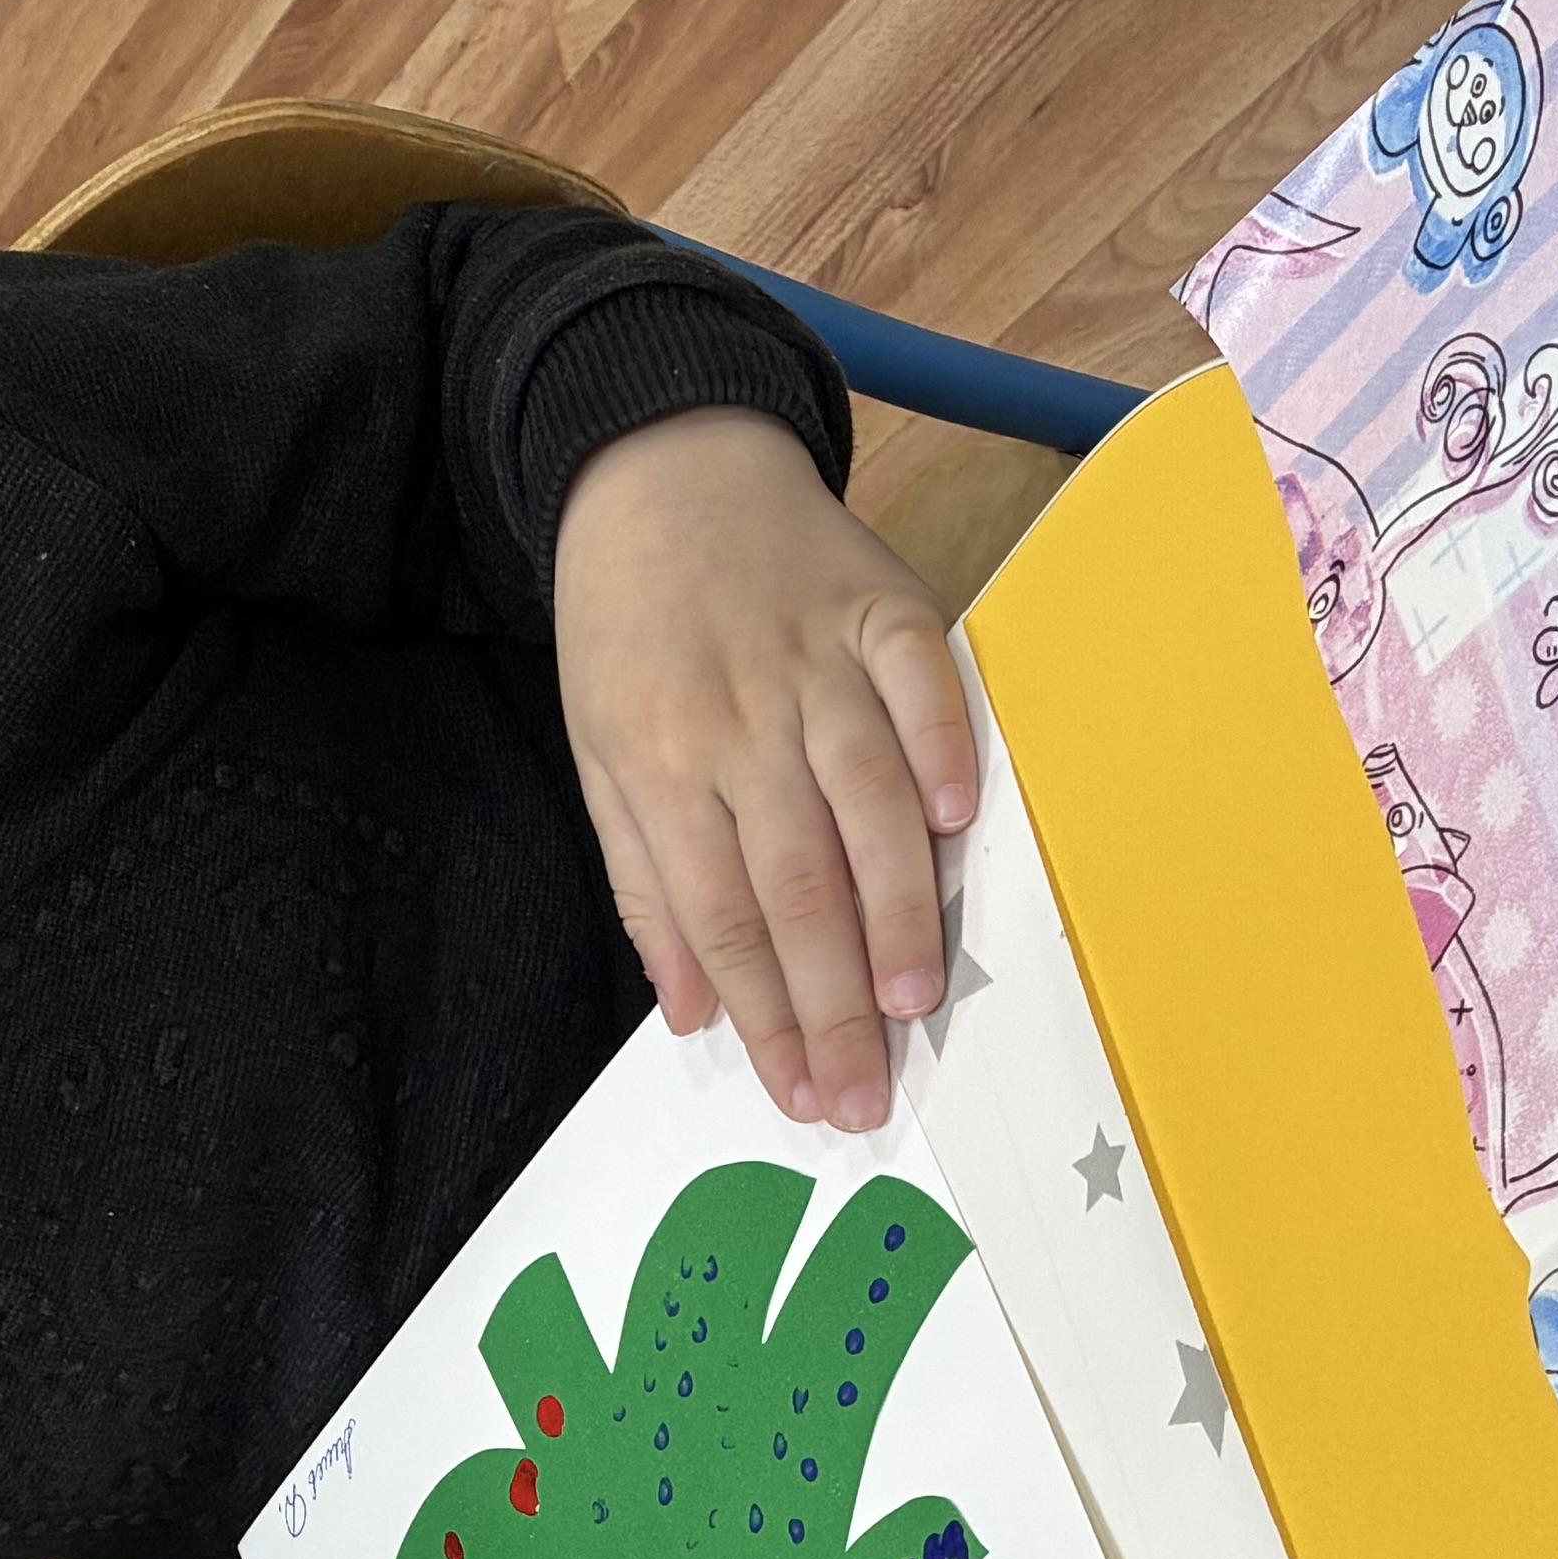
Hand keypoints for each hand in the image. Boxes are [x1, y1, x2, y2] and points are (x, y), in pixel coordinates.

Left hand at [550, 406, 979, 1133]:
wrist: (661, 465)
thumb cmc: (630, 630)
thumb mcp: (598, 757)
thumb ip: (646, 886)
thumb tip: (694, 1016)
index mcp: (660, 763)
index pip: (722, 918)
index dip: (766, 1017)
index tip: (805, 1094)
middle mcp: (740, 718)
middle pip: (798, 882)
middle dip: (833, 1002)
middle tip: (870, 1092)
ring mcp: (816, 658)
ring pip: (866, 801)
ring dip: (897, 907)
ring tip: (912, 1001)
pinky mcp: (882, 602)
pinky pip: (924, 682)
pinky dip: (945, 749)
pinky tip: (959, 825)